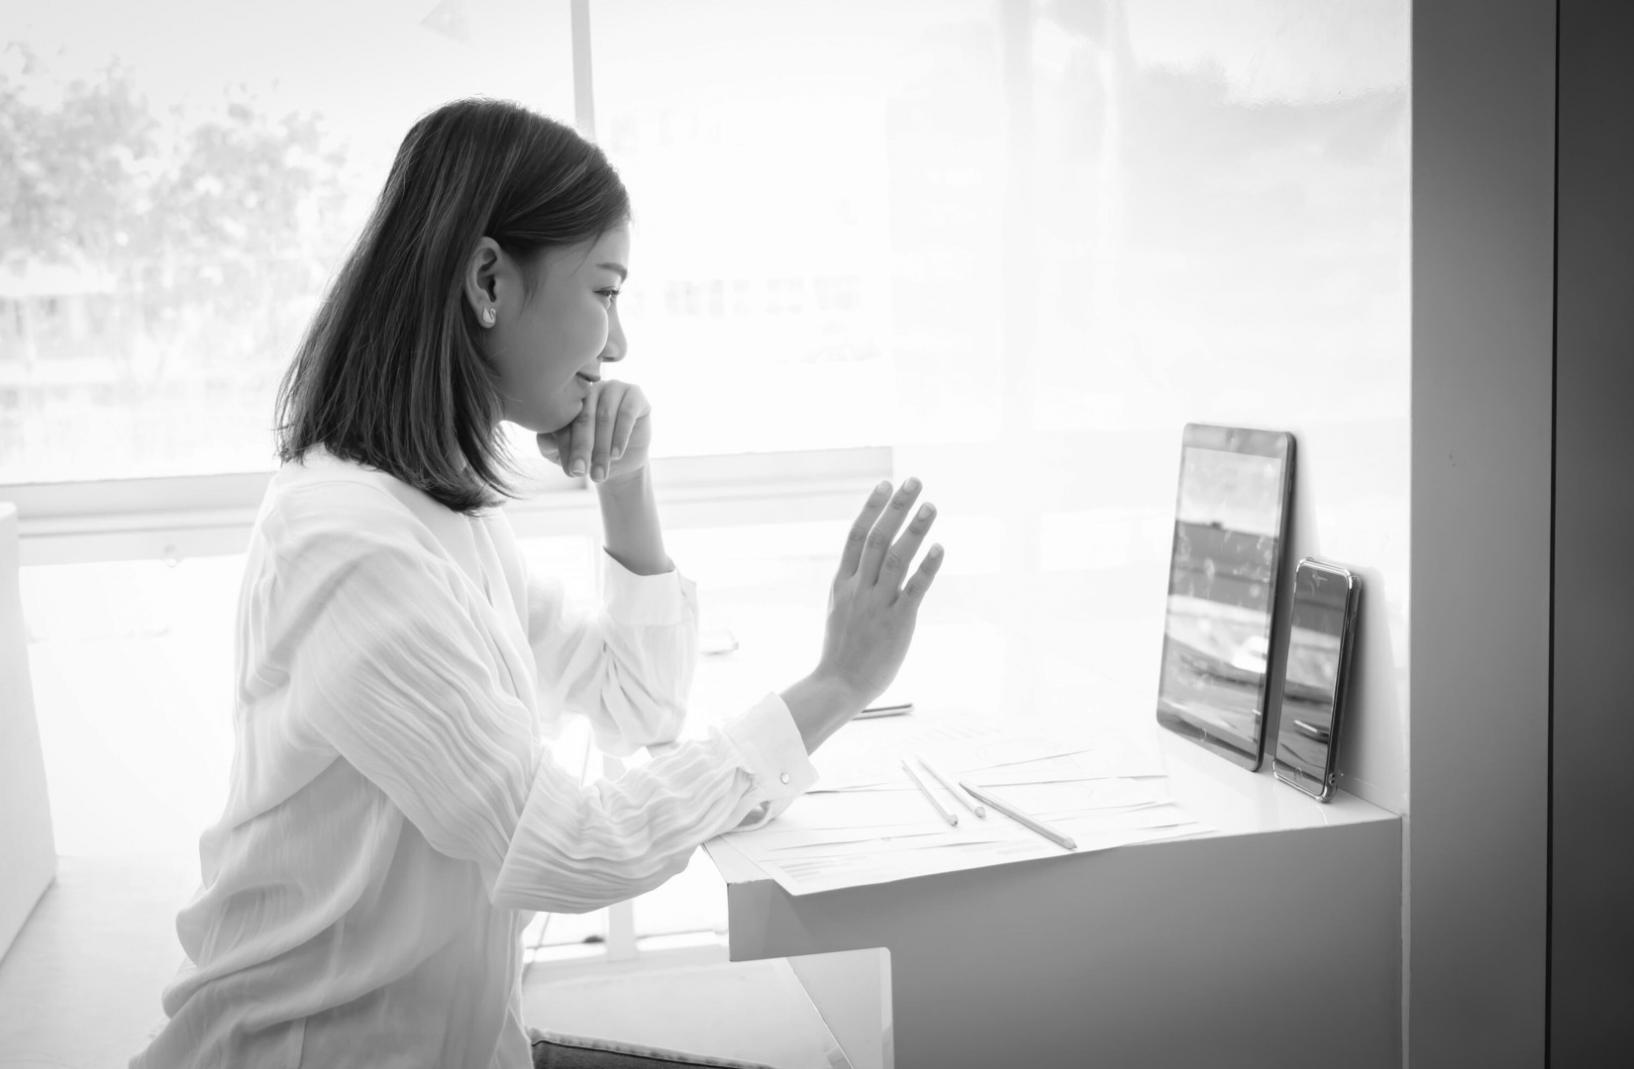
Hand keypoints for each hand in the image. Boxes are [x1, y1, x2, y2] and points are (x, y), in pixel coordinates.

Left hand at [537, 380, 651, 482]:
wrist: (623, 462)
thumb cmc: (590, 454)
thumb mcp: (566, 455)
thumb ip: (550, 445)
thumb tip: (545, 438)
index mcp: (568, 399)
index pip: (564, 420)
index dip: (566, 447)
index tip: (571, 471)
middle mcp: (589, 389)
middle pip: (583, 418)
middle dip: (582, 449)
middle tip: (581, 472)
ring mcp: (612, 387)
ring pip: (605, 416)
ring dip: (602, 448)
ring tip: (600, 472)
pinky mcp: (634, 393)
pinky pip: (626, 413)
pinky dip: (621, 436)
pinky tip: (616, 454)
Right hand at [813, 478, 944, 709]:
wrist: (839, 685)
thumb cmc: (842, 649)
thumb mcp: (839, 608)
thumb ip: (854, 583)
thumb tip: (871, 560)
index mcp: (843, 583)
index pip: (857, 536)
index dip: (872, 507)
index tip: (886, 484)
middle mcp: (859, 588)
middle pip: (878, 538)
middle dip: (897, 507)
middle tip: (914, 481)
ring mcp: (877, 605)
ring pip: (896, 558)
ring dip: (915, 529)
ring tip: (931, 505)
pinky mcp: (897, 622)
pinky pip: (913, 590)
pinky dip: (927, 568)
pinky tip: (940, 548)